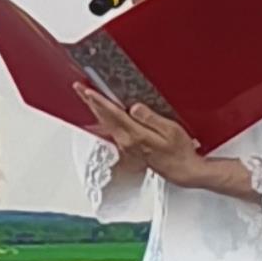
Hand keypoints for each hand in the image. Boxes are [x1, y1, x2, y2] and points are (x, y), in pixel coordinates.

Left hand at [75, 77, 245, 197]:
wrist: (182, 171)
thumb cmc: (180, 151)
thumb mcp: (171, 130)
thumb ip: (151, 118)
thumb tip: (135, 108)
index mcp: (136, 135)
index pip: (113, 113)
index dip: (99, 100)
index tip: (87, 90)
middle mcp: (126, 142)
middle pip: (104, 118)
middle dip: (90, 102)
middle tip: (79, 89)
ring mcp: (126, 146)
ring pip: (105, 124)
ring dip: (95, 110)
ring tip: (87, 98)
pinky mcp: (128, 149)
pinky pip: (111, 130)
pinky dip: (104, 119)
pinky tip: (103, 115)